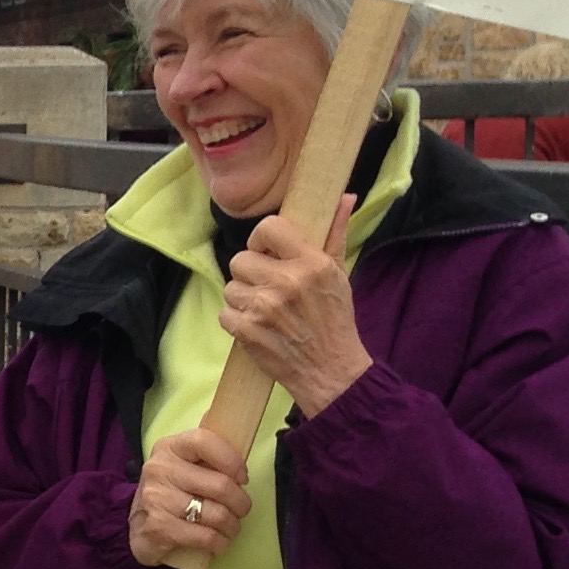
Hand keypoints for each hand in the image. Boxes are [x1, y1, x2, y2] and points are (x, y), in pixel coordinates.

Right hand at [130, 426, 252, 567]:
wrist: (138, 528)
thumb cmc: (172, 494)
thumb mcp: (184, 468)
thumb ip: (208, 462)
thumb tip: (240, 475)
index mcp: (169, 448)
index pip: (203, 442)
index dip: (231, 460)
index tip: (242, 478)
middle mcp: (159, 470)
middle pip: (220, 485)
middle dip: (241, 503)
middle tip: (240, 510)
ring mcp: (156, 499)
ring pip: (218, 514)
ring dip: (232, 526)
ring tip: (229, 528)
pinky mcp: (158, 527)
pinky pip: (206, 536)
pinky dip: (220, 543)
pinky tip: (218, 542)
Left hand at [220, 198, 370, 416]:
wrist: (331, 370)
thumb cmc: (335, 319)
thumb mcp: (340, 273)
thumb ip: (335, 234)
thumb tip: (344, 197)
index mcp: (311, 263)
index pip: (268, 228)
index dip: (262, 239)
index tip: (268, 252)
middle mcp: (286, 281)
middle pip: (240, 259)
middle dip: (250, 273)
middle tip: (269, 288)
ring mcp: (264, 307)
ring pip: (230, 287)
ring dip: (243, 298)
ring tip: (266, 310)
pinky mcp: (246, 330)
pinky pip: (224, 312)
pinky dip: (236, 320)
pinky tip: (257, 327)